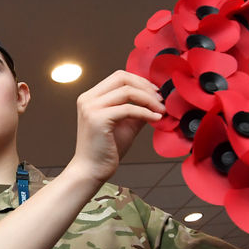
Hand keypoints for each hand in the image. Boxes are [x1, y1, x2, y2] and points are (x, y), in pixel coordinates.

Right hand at [65, 70, 163, 184]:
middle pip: (122, 78)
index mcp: (91, 97)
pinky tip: (155, 119)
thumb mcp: (126, 124)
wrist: (91, 171)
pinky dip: (145, 112)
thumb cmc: (107, 150)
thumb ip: (137, 110)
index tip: (156, 93)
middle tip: (161, 100)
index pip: (119, 77)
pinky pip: (128, 109)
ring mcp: (91, 108)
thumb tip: (157, 100)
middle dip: (146, 86)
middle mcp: (88, 99)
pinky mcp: (98, 119)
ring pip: (127, 91)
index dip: (141, 81)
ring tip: (161, 110)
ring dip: (149, 99)